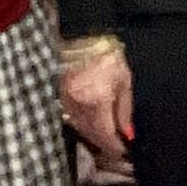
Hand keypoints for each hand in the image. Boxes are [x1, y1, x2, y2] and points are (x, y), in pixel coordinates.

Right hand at [61, 46, 134, 172]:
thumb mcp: (124, 80)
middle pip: (92, 136)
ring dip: (93, 136)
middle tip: (116, 147)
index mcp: (97, 101)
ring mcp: (66, 103)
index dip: (115, 147)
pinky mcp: (59, 98)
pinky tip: (92, 123)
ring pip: (80, 130)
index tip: (124, 150)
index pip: (105, 136)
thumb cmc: (107, 54)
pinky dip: (82, 125)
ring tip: (106, 137)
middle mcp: (79, 106)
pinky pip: (72, 119)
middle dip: (104, 144)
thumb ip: (124, 109)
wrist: (81, 35)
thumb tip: (127, 133)